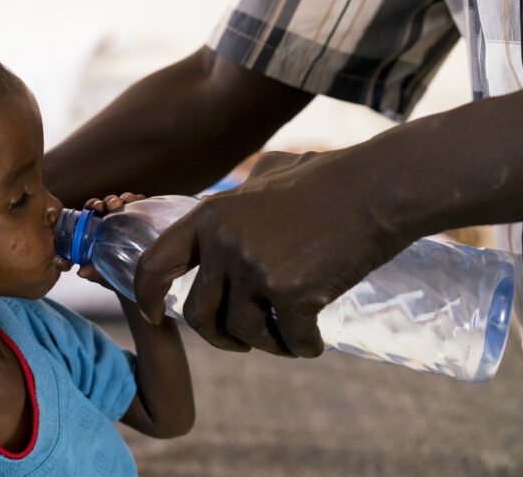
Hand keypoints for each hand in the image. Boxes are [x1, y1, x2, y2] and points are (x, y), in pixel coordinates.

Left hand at [76, 192, 145, 286]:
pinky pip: (139, 203)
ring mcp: (128, 219)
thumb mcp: (107, 275)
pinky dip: (137, 198)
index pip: (92, 214)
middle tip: (110, 205)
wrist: (146, 279)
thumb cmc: (120, 276)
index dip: (92, 206)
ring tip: (124, 201)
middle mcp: (112, 223)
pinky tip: (137, 200)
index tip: (95, 206)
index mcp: (99, 232)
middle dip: (107, 201)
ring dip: (121, 199)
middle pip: (106, 206)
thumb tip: (81, 272)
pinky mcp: (144, 217)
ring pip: (122, 202)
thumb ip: (95, 273)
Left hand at [133, 150, 406, 356]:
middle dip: (218, 338)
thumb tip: (218, 216)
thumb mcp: (267, 174)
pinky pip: (290, 340)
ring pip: (243, 333)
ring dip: (265, 345)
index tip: (154, 314)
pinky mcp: (292, 292)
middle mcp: (224, 244)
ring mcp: (255, 268)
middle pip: (198, 314)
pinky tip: (315, 342)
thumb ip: (237, 198)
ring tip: (286, 337)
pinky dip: (303, 347)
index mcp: (210, 217)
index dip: (146, 295)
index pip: (154, 264)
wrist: (376, 186)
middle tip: (240, 343)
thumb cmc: (328, 178)